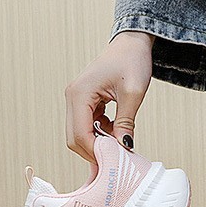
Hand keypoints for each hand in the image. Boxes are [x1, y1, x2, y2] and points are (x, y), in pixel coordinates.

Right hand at [64, 31, 153, 162]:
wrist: (131, 44)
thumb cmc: (132, 61)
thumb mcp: (133, 93)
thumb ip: (126, 122)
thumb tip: (124, 147)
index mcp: (80, 94)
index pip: (80, 134)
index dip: (96, 152)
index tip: (114, 162)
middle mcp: (72, 97)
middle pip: (74, 138)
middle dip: (94, 151)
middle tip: (116, 158)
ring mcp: (76, 100)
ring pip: (78, 134)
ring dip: (97, 143)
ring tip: (118, 142)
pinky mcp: (83, 102)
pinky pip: (86, 126)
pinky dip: (99, 134)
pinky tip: (115, 130)